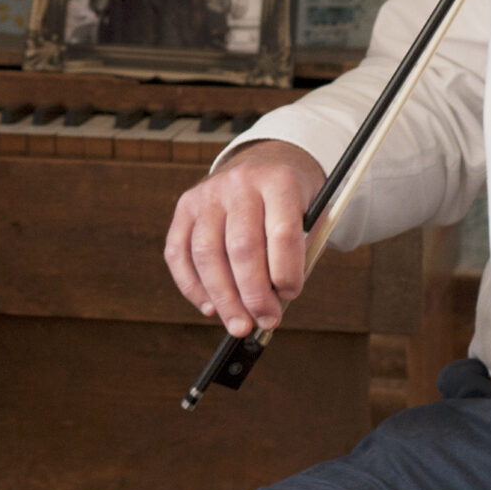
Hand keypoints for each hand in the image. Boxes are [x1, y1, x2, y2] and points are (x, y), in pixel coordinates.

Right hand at [164, 140, 324, 337]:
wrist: (264, 165)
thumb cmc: (292, 205)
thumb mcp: (311, 218)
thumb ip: (297, 258)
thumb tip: (272, 306)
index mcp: (280, 181)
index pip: (282, 232)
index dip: (286, 271)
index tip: (290, 295)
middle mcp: (240, 182)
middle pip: (241, 246)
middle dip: (254, 294)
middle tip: (265, 320)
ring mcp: (208, 193)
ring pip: (206, 253)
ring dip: (223, 298)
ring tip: (239, 324)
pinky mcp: (185, 206)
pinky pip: (178, 252)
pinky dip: (191, 286)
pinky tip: (210, 307)